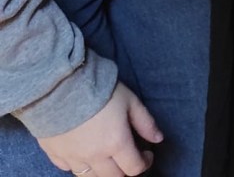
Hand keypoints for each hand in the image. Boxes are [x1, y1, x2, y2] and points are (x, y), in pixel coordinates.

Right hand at [37, 82, 162, 176]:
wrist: (59, 86)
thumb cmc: (99, 90)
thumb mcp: (130, 101)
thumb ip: (145, 122)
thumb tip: (158, 138)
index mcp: (116, 143)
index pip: (134, 168)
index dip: (144, 163)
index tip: (146, 154)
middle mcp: (95, 156)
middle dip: (124, 170)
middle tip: (127, 157)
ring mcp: (72, 157)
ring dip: (102, 171)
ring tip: (107, 157)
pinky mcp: (54, 153)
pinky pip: (67, 168)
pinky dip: (78, 165)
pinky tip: (82, 153)